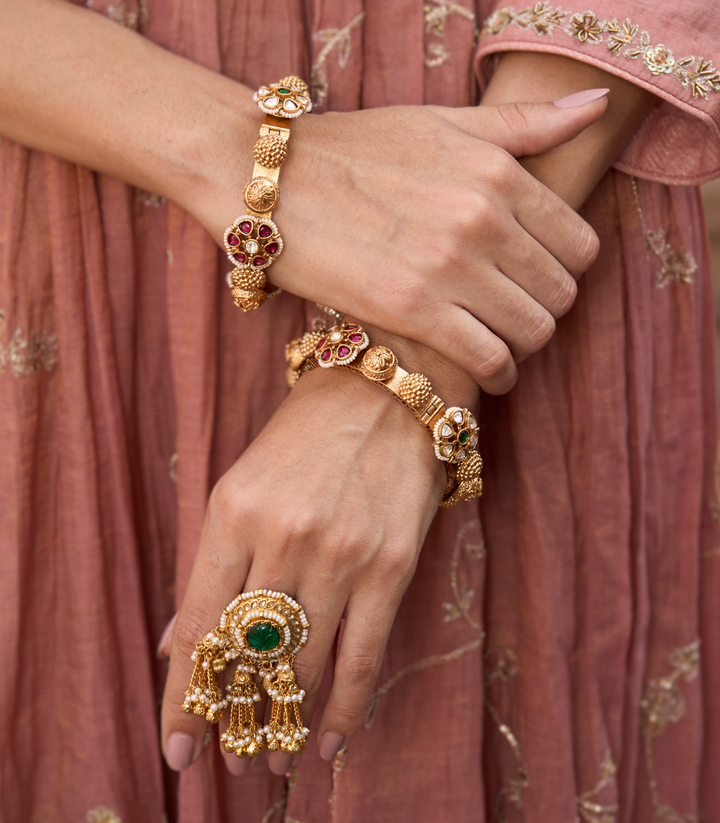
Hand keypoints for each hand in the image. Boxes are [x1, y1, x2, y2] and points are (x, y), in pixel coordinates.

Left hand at [160, 367, 444, 774]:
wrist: (388, 388)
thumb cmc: (307, 434)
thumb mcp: (243, 483)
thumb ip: (211, 566)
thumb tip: (176, 643)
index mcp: (232, 510)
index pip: (201, 626)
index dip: (185, 698)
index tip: (177, 748)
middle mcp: (283, 535)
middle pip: (251, 655)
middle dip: (237, 721)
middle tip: (234, 762)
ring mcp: (341, 553)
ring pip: (305, 664)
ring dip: (287, 721)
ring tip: (274, 758)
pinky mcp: (391, 564)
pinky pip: (362, 655)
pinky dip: (344, 707)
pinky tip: (329, 740)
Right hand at [197, 97, 604, 393]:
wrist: (272, 182)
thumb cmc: (355, 151)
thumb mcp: (443, 123)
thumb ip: (523, 123)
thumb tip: (594, 106)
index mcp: (498, 172)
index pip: (579, 244)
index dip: (566, 272)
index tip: (538, 281)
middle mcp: (483, 218)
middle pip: (559, 293)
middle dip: (544, 311)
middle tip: (516, 315)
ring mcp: (449, 267)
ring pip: (531, 330)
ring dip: (522, 345)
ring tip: (500, 343)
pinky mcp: (413, 311)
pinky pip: (488, 359)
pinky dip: (496, 374)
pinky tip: (486, 371)